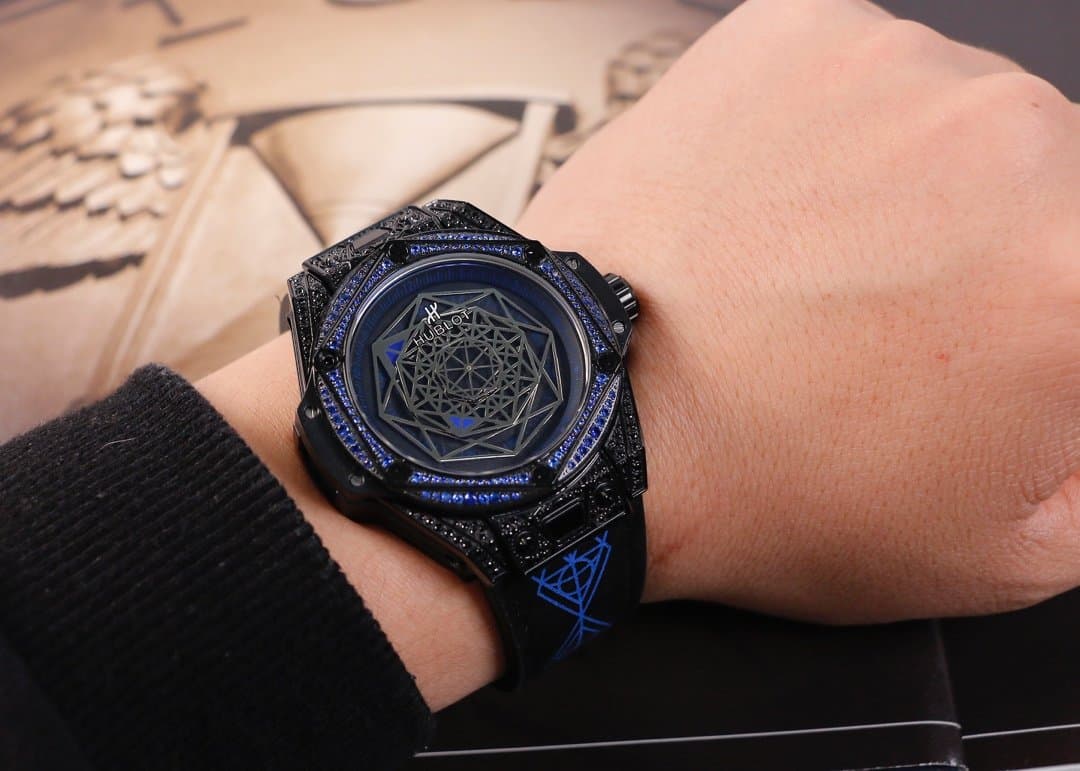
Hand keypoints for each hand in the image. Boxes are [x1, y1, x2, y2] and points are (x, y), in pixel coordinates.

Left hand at [519, 0, 1079, 622]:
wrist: (595, 418)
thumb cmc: (767, 487)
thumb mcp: (1000, 552)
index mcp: (1078, 271)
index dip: (1041, 322)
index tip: (986, 342)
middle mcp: (1010, 143)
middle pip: (1046, 184)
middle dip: (988, 251)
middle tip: (891, 320)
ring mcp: (896, 73)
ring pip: (956, 124)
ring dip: (912, 188)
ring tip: (814, 269)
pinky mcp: (800, 34)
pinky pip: (861, 81)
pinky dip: (831, 138)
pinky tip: (773, 215)